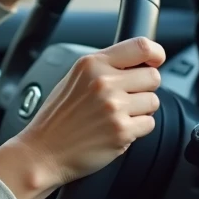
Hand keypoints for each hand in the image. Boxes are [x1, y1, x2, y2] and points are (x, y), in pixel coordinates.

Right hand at [0, 37, 163, 198]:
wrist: (42, 151)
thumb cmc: (57, 118)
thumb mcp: (74, 79)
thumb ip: (104, 67)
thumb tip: (139, 62)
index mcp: (92, 64)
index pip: (141, 46)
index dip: (155, 54)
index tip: (155, 61)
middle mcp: (103, 82)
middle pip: (153, 76)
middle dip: (144, 88)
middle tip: (125, 98)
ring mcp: (114, 107)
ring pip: (153, 101)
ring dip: (140, 110)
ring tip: (116, 116)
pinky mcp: (122, 131)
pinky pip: (149, 124)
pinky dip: (136, 129)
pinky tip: (115, 129)